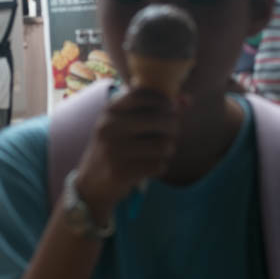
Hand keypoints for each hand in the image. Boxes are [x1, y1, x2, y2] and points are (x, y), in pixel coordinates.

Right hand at [75, 88, 179, 221]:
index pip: (146, 94)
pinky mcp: (121, 171)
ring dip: (167, 150)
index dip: (164, 102)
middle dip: (173, 129)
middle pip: (163, 120)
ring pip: (165, 145)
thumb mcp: (125, 124)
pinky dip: (159, 167)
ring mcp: (114, 150)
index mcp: (110, 111)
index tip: (167, 111)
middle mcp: (110, 127)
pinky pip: (159, 166)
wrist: (91, 184)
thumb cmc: (116, 148)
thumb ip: (155, 110)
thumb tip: (188, 100)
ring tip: (158, 153)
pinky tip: (149, 168)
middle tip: (167, 136)